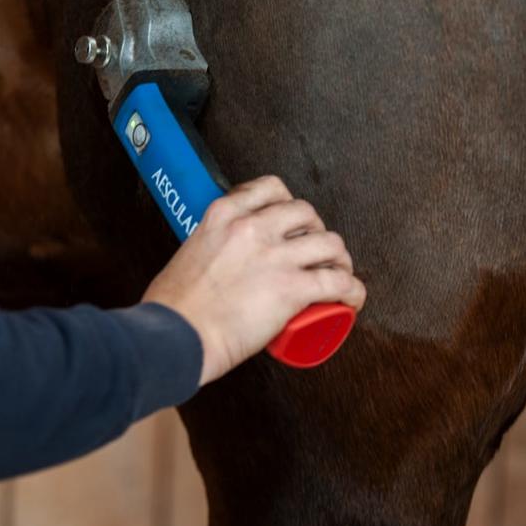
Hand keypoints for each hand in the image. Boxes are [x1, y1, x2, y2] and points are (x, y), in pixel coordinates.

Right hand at [142, 176, 365, 384]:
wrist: (175, 337)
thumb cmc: (172, 308)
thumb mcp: (187, 254)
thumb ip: (205, 250)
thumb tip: (217, 263)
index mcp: (223, 216)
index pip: (270, 188)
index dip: (289, 203)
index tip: (291, 220)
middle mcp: (252, 228)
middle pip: (306, 213)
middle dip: (316, 230)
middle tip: (315, 252)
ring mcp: (274, 257)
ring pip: (330, 243)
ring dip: (339, 259)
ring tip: (337, 274)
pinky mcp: (291, 288)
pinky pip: (338, 282)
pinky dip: (353, 291)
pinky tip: (352, 299)